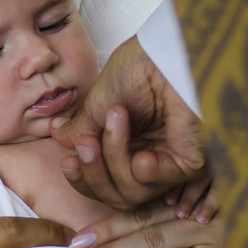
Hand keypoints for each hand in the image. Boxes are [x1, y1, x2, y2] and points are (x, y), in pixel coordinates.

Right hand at [52, 36, 207, 208]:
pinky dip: (144, 172)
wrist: (165, 52)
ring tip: (116, 120)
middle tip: (86, 145)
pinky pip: (157, 184)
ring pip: (131, 192)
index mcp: (129, 145)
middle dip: (93, 174)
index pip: (102, 182)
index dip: (82, 178)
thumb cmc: (140, 68)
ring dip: (115, 158)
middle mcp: (149, 156)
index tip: (67, 161)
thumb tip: (58, 136)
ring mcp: (169, 162)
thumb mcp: (100, 103)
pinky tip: (142, 155)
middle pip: (114, 195)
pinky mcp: (189, 163)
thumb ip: (81, 128)